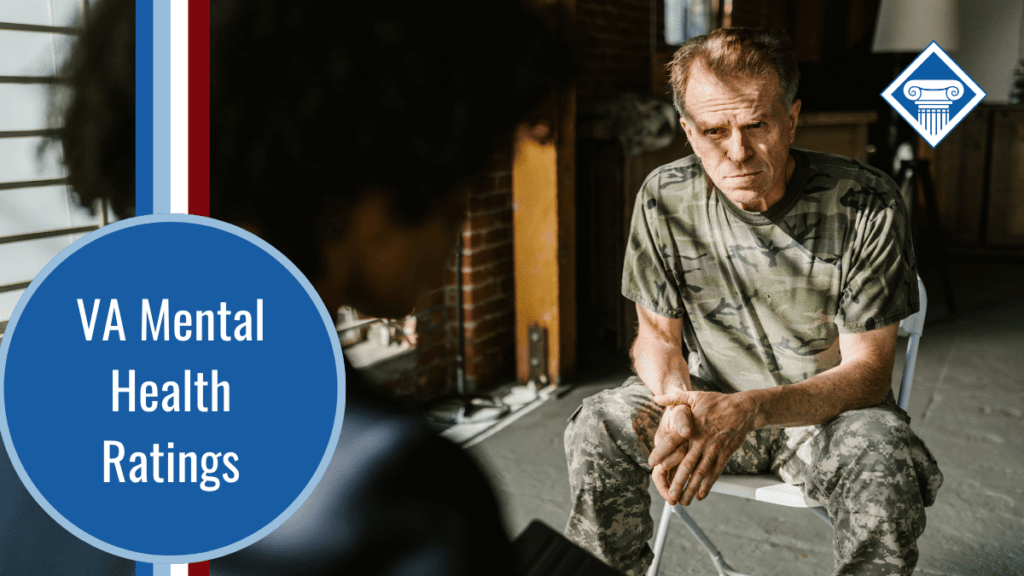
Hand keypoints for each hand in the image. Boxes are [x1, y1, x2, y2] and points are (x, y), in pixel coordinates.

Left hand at [649, 389, 757, 505]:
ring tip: (683, 501)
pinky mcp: (724, 455)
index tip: (652, 464)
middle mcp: (700, 441)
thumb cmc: (717, 402)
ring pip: (700, 473)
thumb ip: (674, 399)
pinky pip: (715, 472)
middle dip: (677, 482)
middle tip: (669, 496)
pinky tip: (701, 495)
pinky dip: (707, 485)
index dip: (661, 452)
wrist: (744, 409)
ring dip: (691, 488)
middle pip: (686, 464)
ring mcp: (713, 449)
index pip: (672, 442)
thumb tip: (656, 397)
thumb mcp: (694, 396)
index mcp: (691, 427)